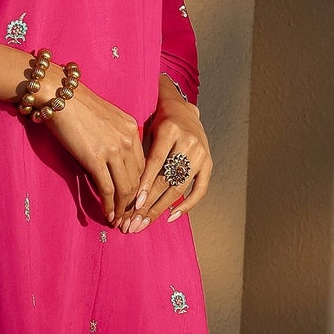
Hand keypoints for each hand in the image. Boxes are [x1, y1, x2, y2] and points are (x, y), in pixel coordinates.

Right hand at [35, 65, 145, 225]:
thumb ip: (114, 136)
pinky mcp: (96, 158)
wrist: (59, 94)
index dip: (140, 187)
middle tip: (130, 218)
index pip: (143, 165)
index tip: (135, 201)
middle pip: (138, 179)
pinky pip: (108, 188)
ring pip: (126, 188)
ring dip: (123, 208)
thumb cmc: (76, 104)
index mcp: (132, 129)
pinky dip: (109, 205)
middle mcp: (128, 139)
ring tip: (119, 221)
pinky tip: (108, 215)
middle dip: (135, 203)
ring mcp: (113, 149)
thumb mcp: (105, 118)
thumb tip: (112, 159)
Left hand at [121, 86, 211, 230]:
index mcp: (170, 131)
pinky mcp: (208, 163)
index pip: (155, 162)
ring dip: (161, 208)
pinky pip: (200, 190)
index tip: (133, 204)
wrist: (183, 111)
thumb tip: (125, 189)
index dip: (145, 184)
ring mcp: (201, 154)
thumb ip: (140, 155)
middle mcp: (188, 142)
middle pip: (167, 179)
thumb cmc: (158, 124)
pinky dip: (186, 205)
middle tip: (134, 220)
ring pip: (180, 187)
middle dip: (149, 203)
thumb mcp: (146, 131)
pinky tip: (171, 217)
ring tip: (145, 222)